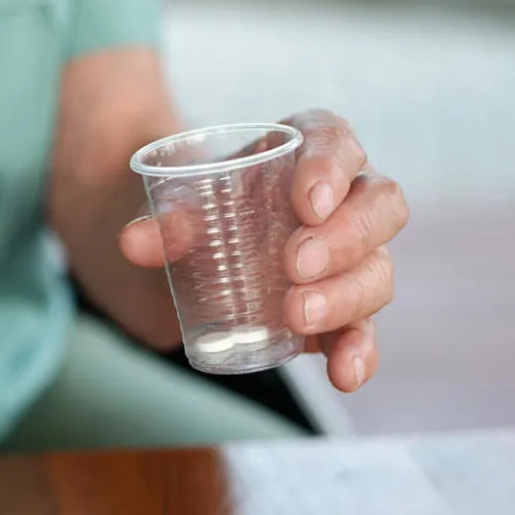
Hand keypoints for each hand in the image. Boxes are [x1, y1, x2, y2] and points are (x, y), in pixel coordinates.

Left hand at [119, 110, 408, 390]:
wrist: (170, 264)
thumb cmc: (183, 214)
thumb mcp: (166, 208)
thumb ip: (158, 219)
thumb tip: (136, 242)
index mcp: (301, 150)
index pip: (334, 140)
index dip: (332, 166)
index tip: (308, 203)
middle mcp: (340, 200)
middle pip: (378, 205)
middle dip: (344, 238)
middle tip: (295, 265)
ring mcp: (347, 259)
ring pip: (376, 269)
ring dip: (346, 295)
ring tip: (297, 315)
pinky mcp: (337, 313)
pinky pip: (361, 331)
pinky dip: (358, 353)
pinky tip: (345, 373)